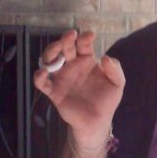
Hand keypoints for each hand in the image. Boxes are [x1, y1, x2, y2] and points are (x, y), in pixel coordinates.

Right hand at [33, 30, 124, 146]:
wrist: (97, 122)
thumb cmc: (107, 101)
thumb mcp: (117, 85)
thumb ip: (115, 70)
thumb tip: (105, 58)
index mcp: (87, 61)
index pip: (83, 45)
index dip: (84, 38)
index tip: (89, 35)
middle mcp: (73, 66)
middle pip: (65, 48)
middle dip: (65, 39)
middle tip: (70, 36)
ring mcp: (62, 78)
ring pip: (49, 60)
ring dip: (50, 52)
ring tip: (56, 51)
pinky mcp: (54, 92)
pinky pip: (42, 83)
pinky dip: (39, 77)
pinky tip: (43, 73)